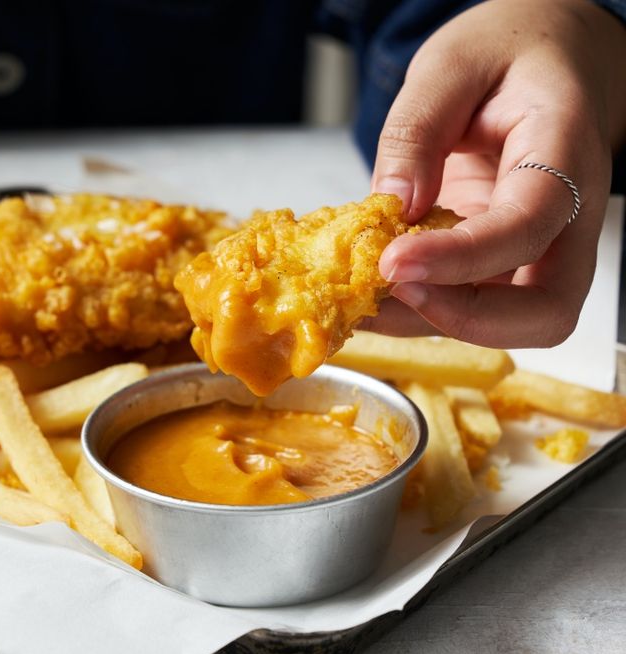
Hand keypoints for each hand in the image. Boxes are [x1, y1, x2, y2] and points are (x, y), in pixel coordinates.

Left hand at [365, 0, 625, 346]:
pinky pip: (471, 304)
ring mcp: (537, 249)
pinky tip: (374, 295)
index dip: (464, 257)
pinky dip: (421, 311)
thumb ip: (418, 129)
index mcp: (565, 152)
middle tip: (391, 294)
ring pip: (505, 322)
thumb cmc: (510, 54)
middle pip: (545, 310)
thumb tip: (395, 206)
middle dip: (465, 319)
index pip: (529, 224)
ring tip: (362, 303)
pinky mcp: (503, 261)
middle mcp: (566, 217)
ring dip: (431, 323)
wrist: (544, 63)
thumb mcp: (452, 64)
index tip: (394, 263)